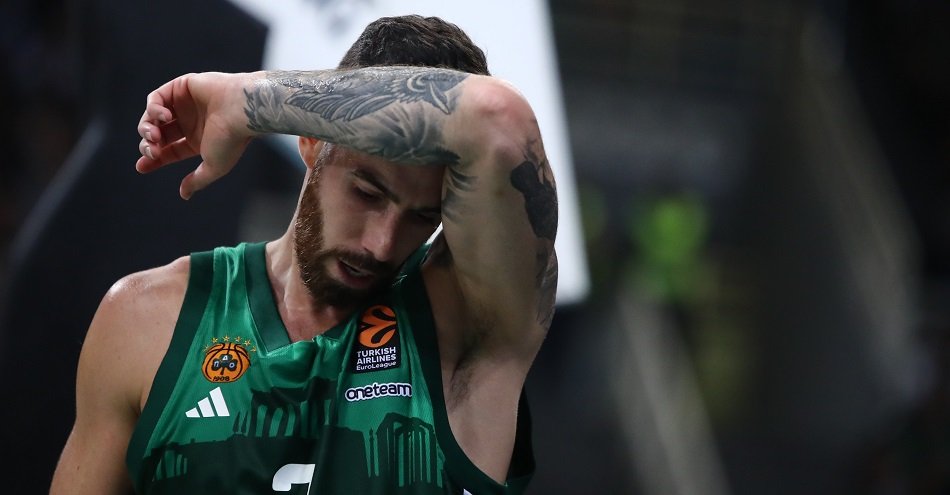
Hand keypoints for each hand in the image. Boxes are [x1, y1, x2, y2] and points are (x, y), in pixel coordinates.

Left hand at [135, 72, 259, 198]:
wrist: (241, 111)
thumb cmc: (232, 139)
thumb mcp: (213, 166)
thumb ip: (197, 180)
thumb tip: (184, 195)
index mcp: (197, 140)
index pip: (168, 150)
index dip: (153, 159)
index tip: (141, 167)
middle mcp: (189, 122)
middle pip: (157, 135)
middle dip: (148, 145)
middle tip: (152, 151)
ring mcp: (184, 104)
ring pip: (152, 117)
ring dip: (147, 128)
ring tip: (155, 135)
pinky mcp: (181, 86)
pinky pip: (156, 98)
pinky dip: (153, 108)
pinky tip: (164, 117)